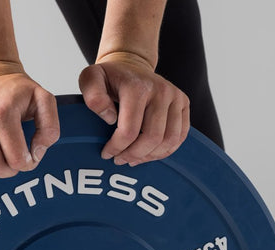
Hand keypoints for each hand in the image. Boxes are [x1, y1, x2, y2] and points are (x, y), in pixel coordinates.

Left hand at [79, 52, 189, 166]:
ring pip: (169, 141)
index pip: (130, 131)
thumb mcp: (90, 78)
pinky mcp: (184, 103)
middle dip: (134, 155)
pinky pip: (180, 136)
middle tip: (120, 159)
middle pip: (152, 138)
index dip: (117, 148)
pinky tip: (149, 152)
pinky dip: (165, 150)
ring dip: (150, 156)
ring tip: (134, 157)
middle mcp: (161, 90)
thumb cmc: (110, 77)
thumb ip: (92, 96)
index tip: (107, 153)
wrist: (131, 65)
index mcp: (138, 87)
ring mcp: (176, 97)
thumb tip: (110, 118)